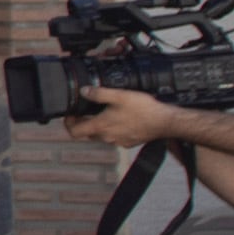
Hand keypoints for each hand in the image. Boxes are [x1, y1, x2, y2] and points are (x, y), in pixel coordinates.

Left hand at [65, 84, 183, 146]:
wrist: (166, 122)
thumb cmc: (144, 109)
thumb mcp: (119, 95)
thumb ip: (99, 93)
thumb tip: (83, 91)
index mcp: (101, 126)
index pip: (74, 132)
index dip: (68, 122)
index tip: (70, 113)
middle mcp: (107, 137)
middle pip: (86, 133)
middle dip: (83, 122)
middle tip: (85, 110)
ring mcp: (118, 141)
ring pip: (101, 135)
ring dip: (98, 125)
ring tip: (104, 112)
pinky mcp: (129, 142)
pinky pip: (115, 137)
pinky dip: (113, 129)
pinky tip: (120, 118)